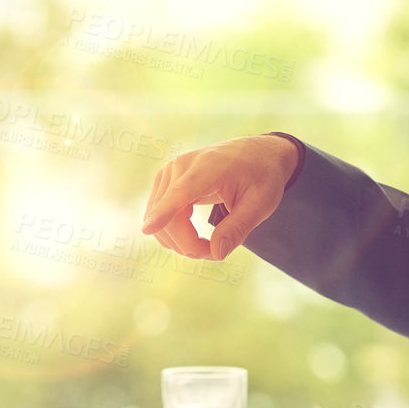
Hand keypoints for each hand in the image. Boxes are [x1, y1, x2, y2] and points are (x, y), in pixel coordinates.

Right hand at [141, 135, 297, 259]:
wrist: (255, 153)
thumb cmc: (261, 176)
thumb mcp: (261, 204)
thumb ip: (238, 228)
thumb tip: (216, 253)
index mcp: (210, 166)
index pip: (182, 192)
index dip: (165, 212)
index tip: (147, 230)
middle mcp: (182, 166)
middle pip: (169, 215)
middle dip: (187, 243)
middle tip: (214, 254)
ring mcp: (169, 173)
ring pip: (159, 218)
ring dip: (179, 240)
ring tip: (207, 246)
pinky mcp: (165, 181)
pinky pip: (158, 214)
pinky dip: (172, 231)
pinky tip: (192, 237)